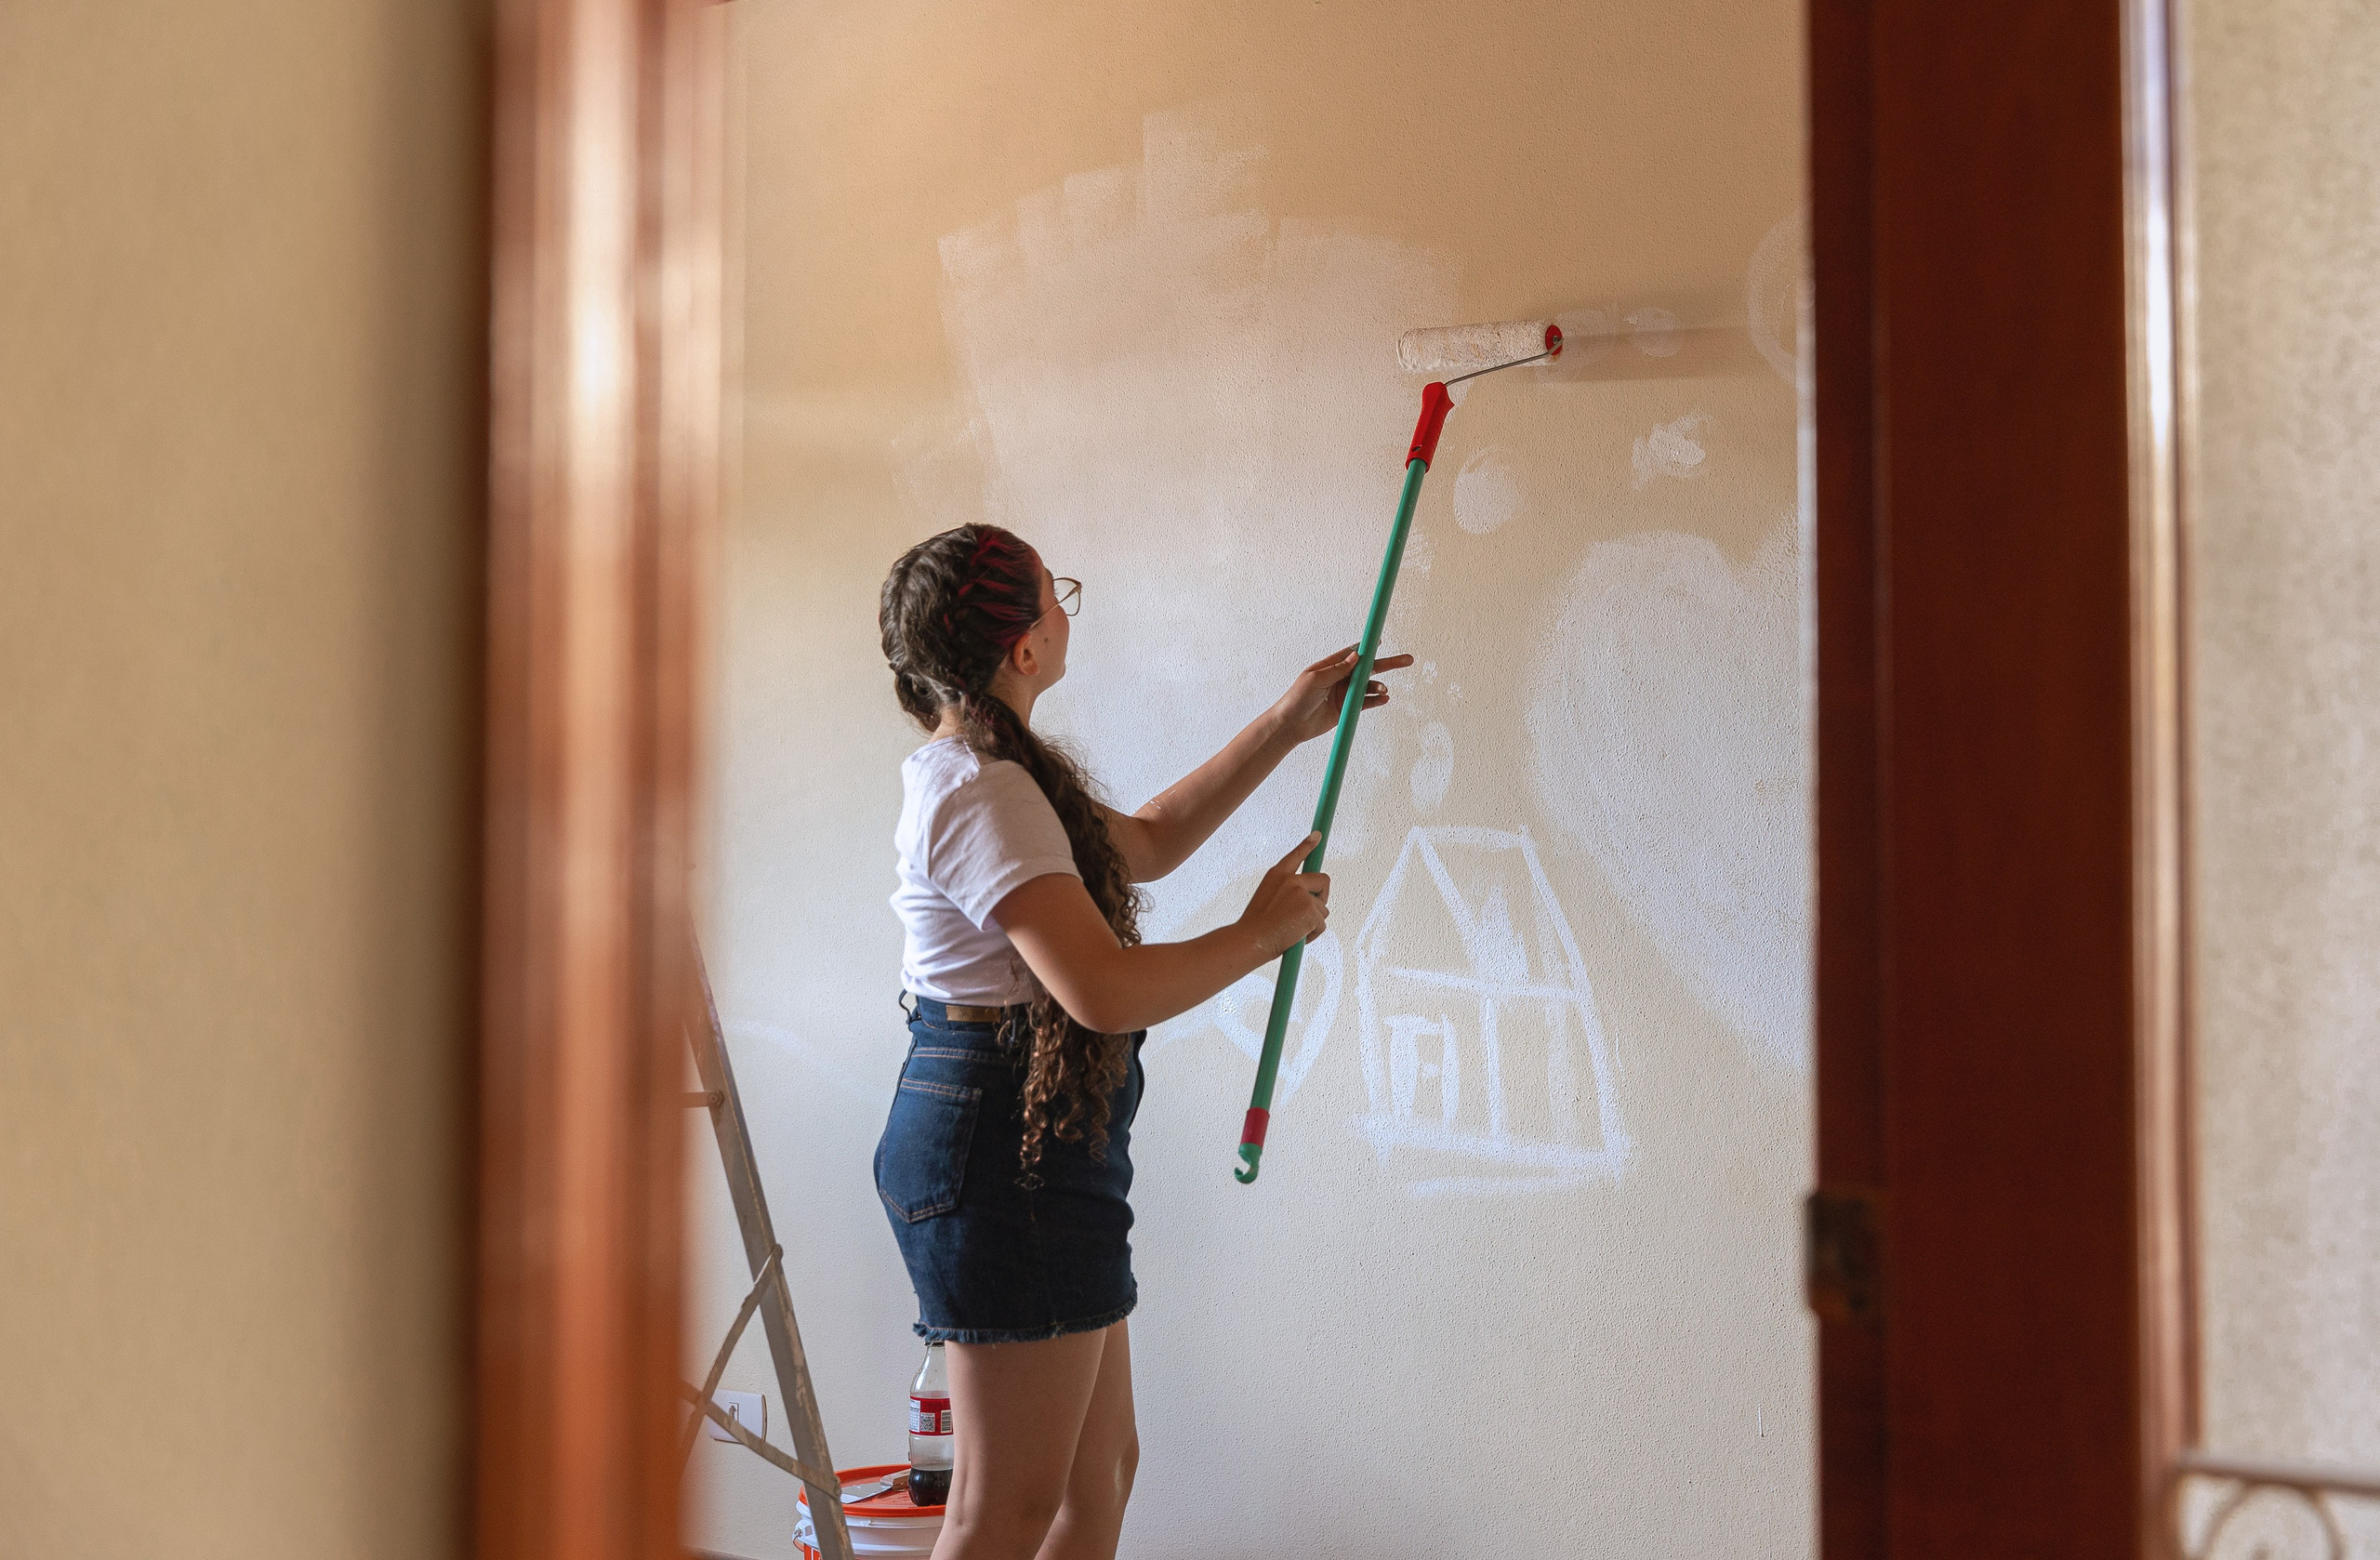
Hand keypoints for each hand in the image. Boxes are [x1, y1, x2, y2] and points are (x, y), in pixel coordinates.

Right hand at [1237, 832, 1330, 956]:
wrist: (1251, 940)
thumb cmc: (1255, 927)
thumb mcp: (1267, 901)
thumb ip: (1287, 894)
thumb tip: (1308, 901)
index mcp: (1276, 875)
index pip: (1296, 856)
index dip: (1308, 845)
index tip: (1317, 835)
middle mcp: (1291, 880)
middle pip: (1323, 880)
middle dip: (1323, 896)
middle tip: (1311, 913)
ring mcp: (1303, 895)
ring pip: (1323, 908)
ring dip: (1313, 921)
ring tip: (1293, 930)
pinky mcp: (1311, 911)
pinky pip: (1322, 924)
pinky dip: (1313, 934)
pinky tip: (1296, 937)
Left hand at [1274, 646, 1415, 744]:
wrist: (1291, 725)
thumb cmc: (1296, 698)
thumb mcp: (1315, 679)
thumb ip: (1337, 668)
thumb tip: (1356, 656)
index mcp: (1331, 666)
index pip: (1354, 654)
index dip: (1368, 647)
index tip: (1381, 640)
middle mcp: (1341, 678)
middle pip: (1368, 668)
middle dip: (1387, 664)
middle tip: (1406, 660)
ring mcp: (1345, 693)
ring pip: (1369, 686)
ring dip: (1379, 687)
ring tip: (1384, 690)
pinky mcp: (1347, 708)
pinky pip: (1366, 703)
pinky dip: (1376, 700)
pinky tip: (1384, 698)